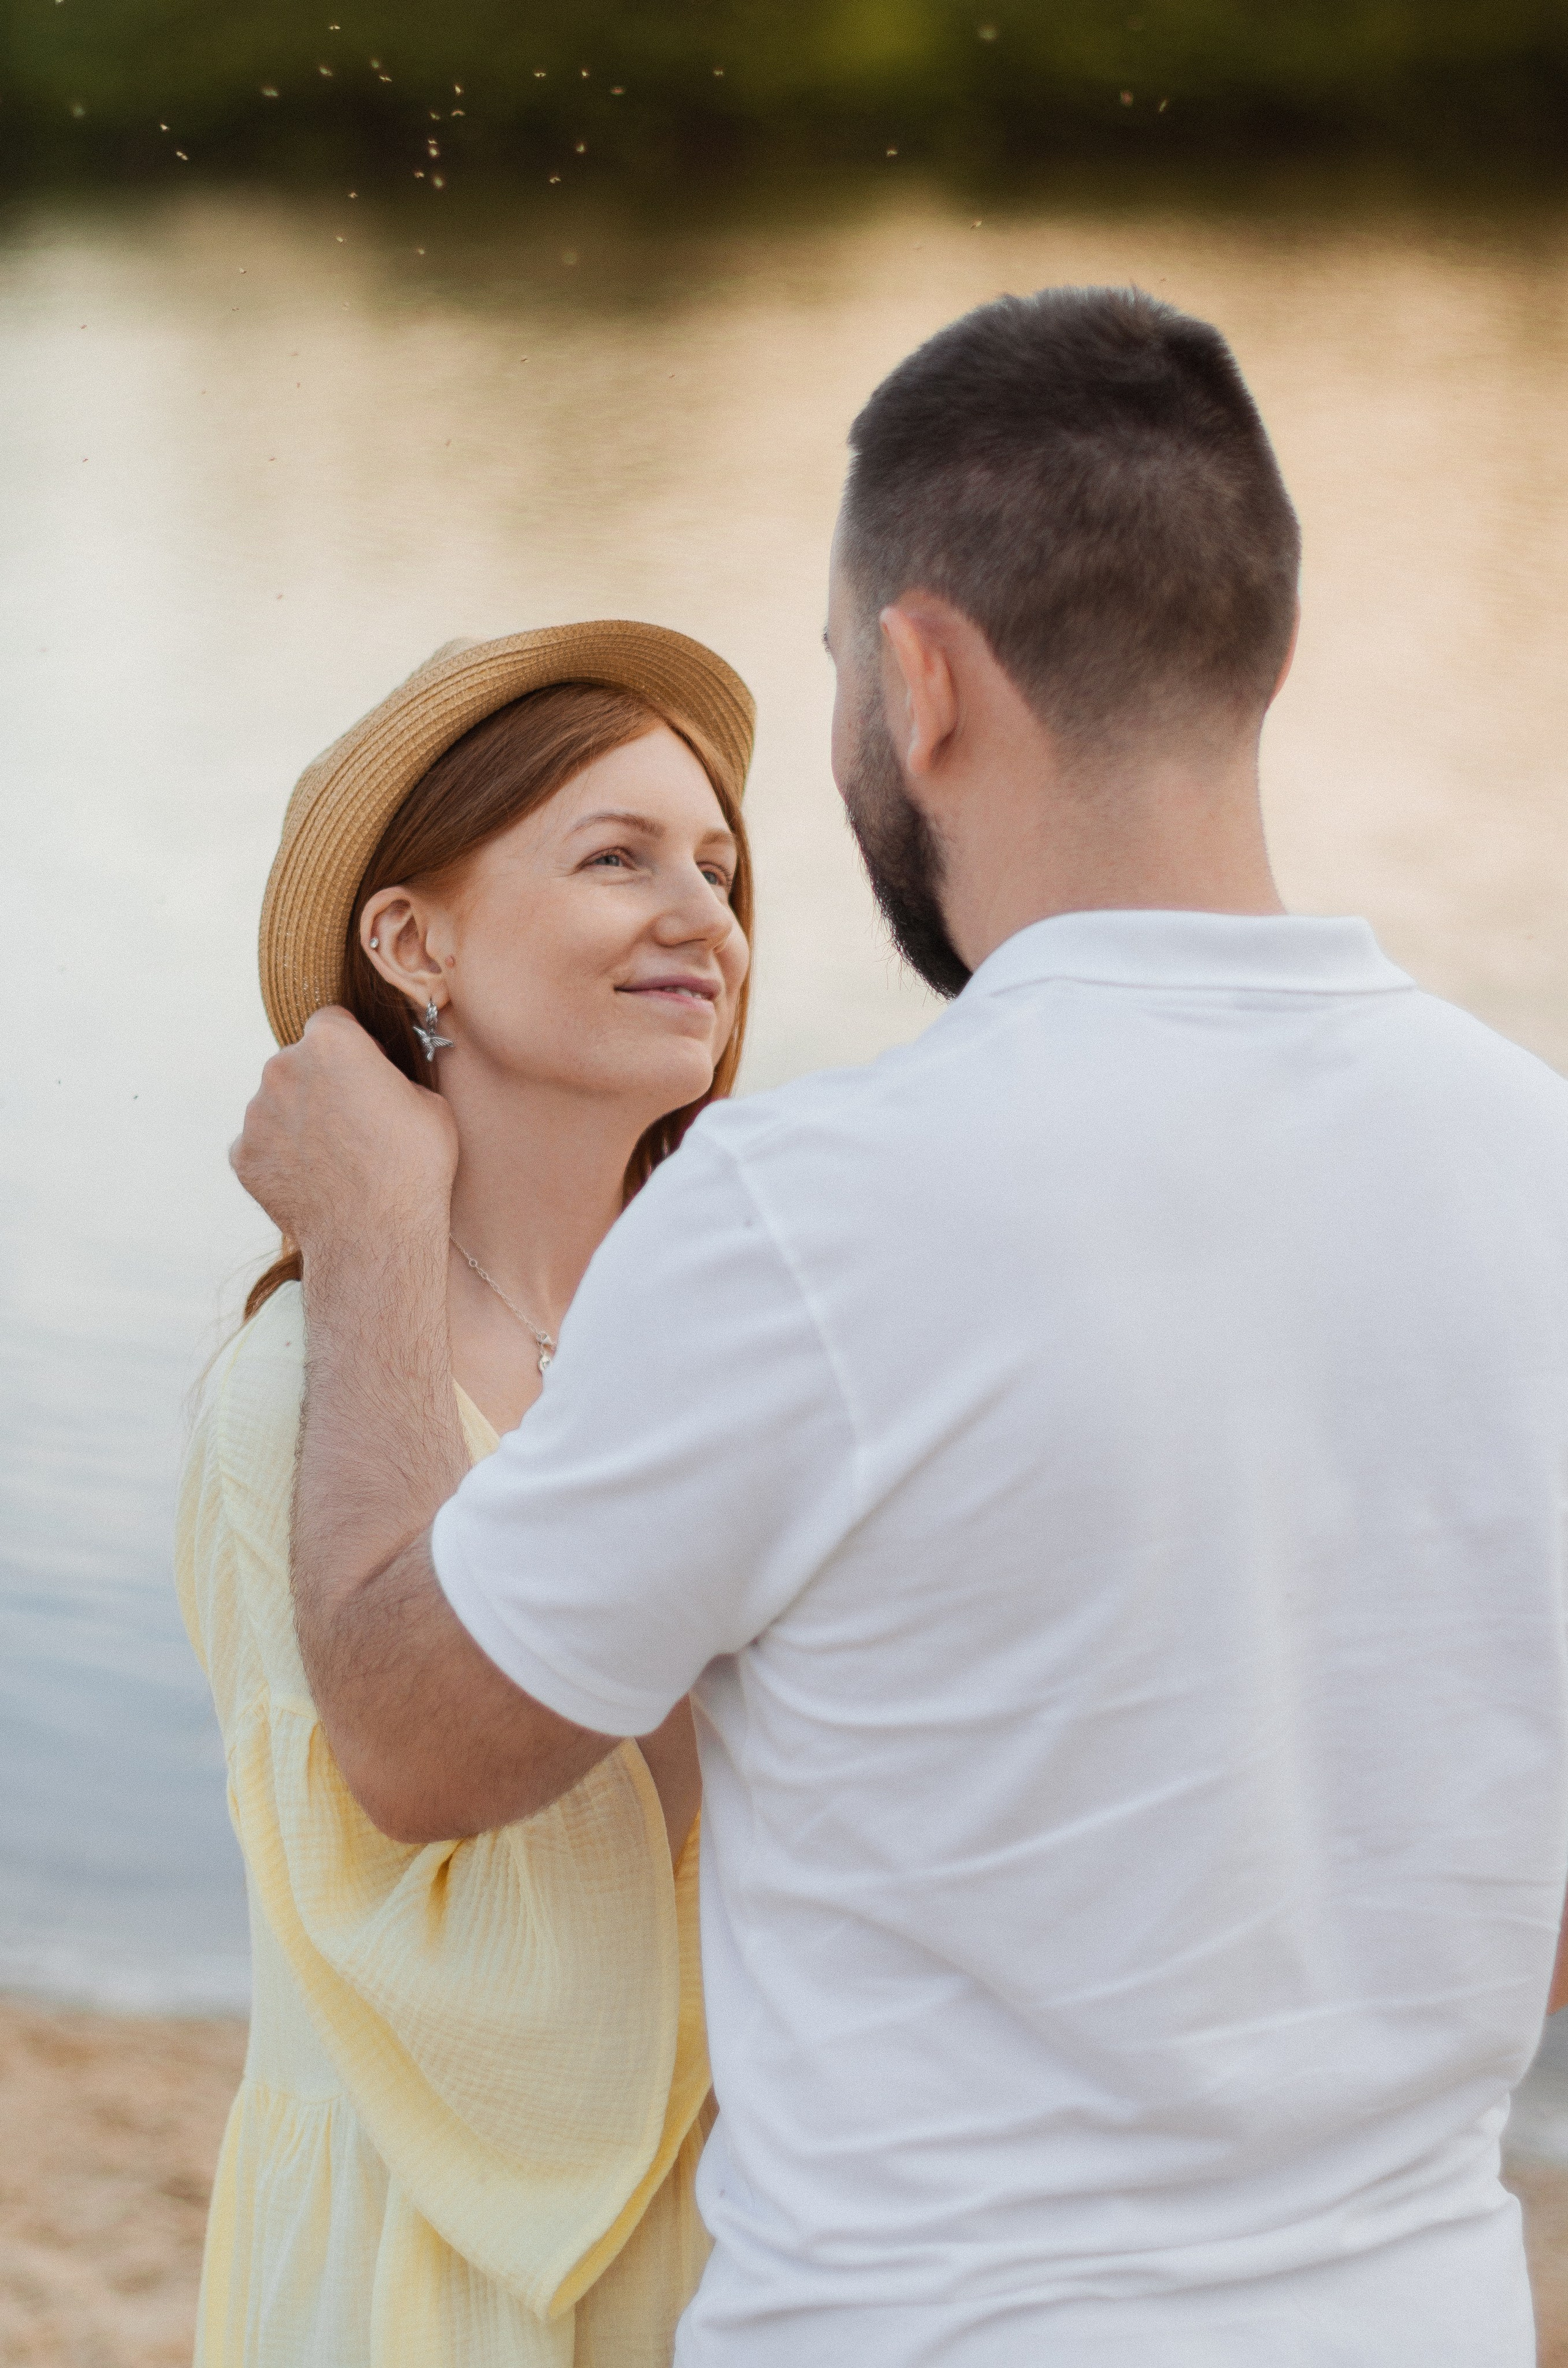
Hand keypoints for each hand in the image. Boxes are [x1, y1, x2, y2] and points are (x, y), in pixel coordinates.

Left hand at [230, 1006, 457, 1258]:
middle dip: (321, 1082)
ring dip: (299, 1119)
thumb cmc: (413, 1168)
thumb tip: (378, 1081)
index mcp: (331, 1043)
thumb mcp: (428, 1104)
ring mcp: (256, 1113)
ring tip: (334, 1158)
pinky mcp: (242, 1154)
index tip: (366, 1073)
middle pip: (299, 1061)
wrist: (374, 1238)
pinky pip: (263, 1144)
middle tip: (353, 1122)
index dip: (353, 1047)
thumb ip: (390, 1078)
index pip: (332, 1021)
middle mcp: (283, 1067)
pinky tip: (313, 1179)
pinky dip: (281, 1156)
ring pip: (277, 1103)